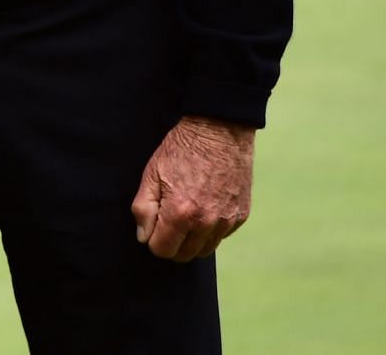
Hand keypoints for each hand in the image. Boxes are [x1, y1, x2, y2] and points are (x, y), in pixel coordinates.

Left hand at [130, 115, 254, 262]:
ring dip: (192, 240)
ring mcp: (227, 221)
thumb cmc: (181, 150)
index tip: (153, 225)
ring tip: (185, 214)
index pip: (162, 250)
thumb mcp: (151, 174)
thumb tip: (143, 237)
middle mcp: (207, 222)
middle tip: (167, 220)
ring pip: (205, 250)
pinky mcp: (241, 216)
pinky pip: (221, 236)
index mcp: (181, 213)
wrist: (219, 131)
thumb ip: (143, 209)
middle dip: (172, 243)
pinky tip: (204, 207)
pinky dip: (210, 230)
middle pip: (184, 255)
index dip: (153, 239)